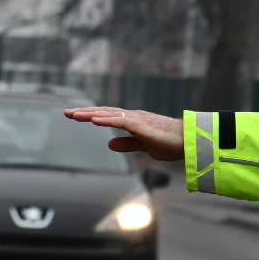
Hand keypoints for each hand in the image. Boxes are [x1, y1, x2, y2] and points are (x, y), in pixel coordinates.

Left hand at [64, 107, 184, 160]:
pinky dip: (107, 120)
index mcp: (133, 122)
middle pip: (104, 113)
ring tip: (74, 115)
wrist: (192, 141)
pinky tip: (94, 121)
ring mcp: (138, 120)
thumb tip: (109, 144)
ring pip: (110, 115)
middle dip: (84, 113)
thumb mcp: (145, 146)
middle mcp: (134, 117)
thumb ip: (128, 144)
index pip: (107, 117)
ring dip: (91, 114)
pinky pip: (121, 121)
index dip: (90, 116)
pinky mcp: (144, 126)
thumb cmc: (172, 143)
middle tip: (66, 112)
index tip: (74, 116)